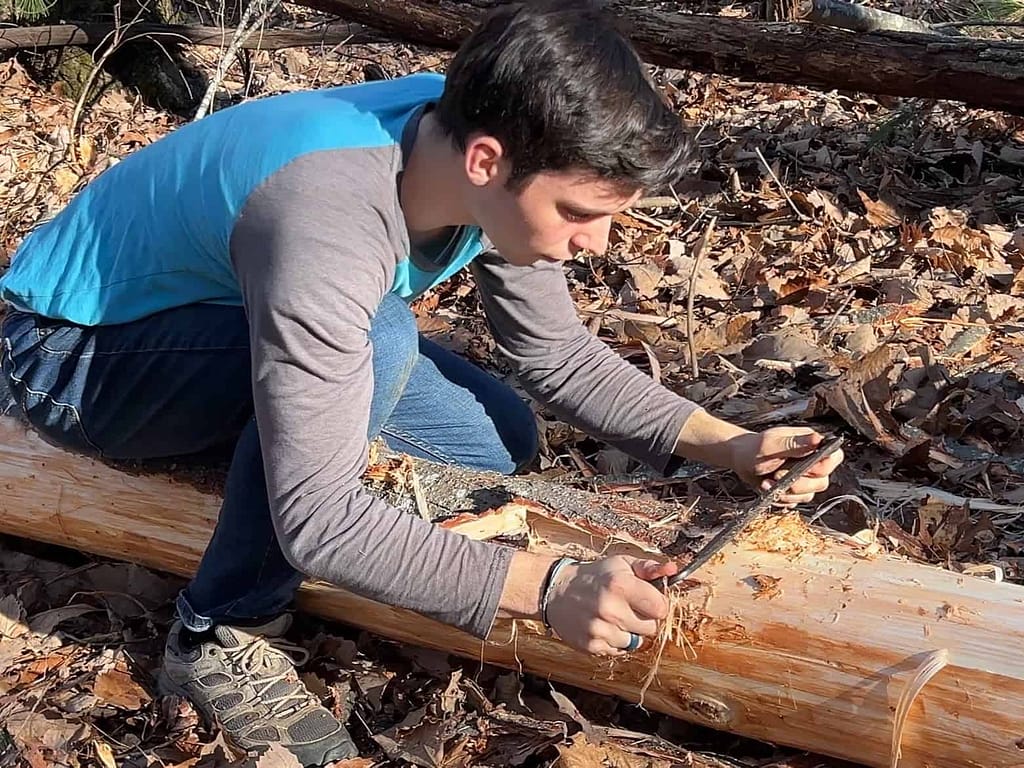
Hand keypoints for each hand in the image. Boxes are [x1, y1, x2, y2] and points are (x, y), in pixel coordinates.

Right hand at [543, 556, 677, 654]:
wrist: (557, 591)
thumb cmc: (595, 576)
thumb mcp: (621, 564)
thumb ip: (649, 567)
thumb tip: (674, 570)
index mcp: (620, 585)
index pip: (661, 608)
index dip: (658, 604)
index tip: (649, 600)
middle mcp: (610, 609)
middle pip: (652, 628)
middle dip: (645, 618)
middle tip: (629, 607)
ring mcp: (600, 630)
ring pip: (636, 642)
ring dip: (630, 631)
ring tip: (614, 616)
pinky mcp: (592, 646)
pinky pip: (620, 650)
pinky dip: (616, 641)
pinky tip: (604, 626)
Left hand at [729, 427, 843, 503]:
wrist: (741, 460)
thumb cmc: (754, 448)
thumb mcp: (771, 444)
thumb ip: (795, 444)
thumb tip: (818, 439)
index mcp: (811, 444)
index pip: (835, 457)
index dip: (823, 467)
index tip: (804, 469)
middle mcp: (812, 461)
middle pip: (822, 481)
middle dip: (798, 483)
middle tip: (777, 475)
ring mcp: (805, 478)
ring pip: (809, 495)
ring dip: (786, 493)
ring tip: (767, 483)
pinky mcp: (795, 491)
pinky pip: (795, 503)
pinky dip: (781, 500)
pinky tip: (768, 489)